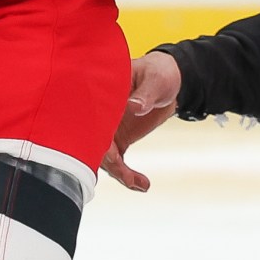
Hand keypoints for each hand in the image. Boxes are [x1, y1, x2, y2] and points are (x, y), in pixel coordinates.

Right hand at [102, 52, 182, 191]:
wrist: (169, 81)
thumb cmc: (158, 73)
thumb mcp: (155, 80)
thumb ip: (144, 94)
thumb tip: (133, 106)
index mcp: (101, 96)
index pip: (91, 119)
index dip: (95, 137)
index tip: (108, 155)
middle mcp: (99, 115)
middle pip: (91, 142)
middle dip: (106, 162)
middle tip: (125, 176)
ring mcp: (106, 130)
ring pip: (103, 157)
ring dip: (119, 173)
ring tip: (139, 183)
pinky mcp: (117, 141)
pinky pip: (117, 162)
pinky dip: (127, 176)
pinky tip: (142, 185)